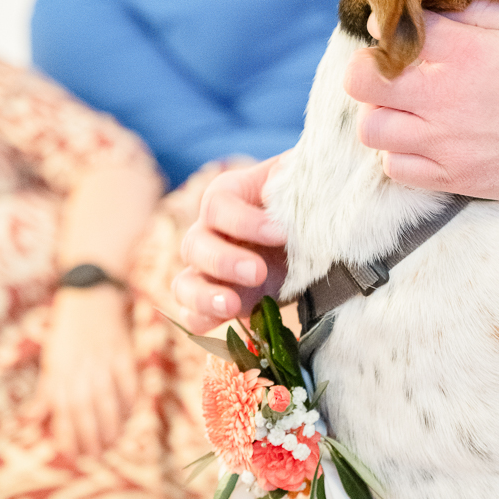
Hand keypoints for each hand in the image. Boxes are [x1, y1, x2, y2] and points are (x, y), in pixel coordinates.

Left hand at [32, 286, 135, 456]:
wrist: (91, 295)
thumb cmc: (68, 330)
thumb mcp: (51, 358)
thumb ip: (47, 390)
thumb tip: (35, 419)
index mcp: (59, 371)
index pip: (62, 411)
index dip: (69, 435)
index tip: (75, 454)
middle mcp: (79, 367)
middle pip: (84, 408)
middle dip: (91, 436)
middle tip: (97, 455)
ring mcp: (103, 359)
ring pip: (106, 398)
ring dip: (111, 424)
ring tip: (113, 442)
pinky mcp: (123, 351)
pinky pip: (128, 381)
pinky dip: (130, 400)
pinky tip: (130, 414)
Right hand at [173, 156, 288, 332]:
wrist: (314, 234)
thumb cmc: (305, 199)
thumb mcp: (301, 180)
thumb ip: (292, 176)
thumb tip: (281, 183)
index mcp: (227, 195)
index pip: (217, 206)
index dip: (244, 222)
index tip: (281, 234)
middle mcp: (209, 232)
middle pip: (195, 245)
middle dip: (225, 261)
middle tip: (259, 272)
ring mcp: (208, 271)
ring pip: (184, 284)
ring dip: (204, 296)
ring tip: (232, 305)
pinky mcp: (218, 301)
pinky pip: (194, 316)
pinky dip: (205, 321)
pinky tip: (228, 322)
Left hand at [344, 0, 498, 204]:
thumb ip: (481, 8)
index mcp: (465, 53)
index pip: (389, 32)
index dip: (388, 28)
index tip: (402, 32)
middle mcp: (445, 99)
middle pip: (360, 83)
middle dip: (368, 72)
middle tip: (392, 73)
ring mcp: (445, 143)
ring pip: (371, 129)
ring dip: (382, 115)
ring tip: (407, 109)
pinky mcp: (454, 178)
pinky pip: (395, 170)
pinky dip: (400, 155)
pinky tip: (425, 142)